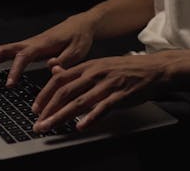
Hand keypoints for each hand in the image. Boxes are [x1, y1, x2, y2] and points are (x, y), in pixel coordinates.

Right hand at [0, 12, 97, 85]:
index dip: (15, 70)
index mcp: (42, 45)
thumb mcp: (78, 51)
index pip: (23, 56)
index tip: (9, 84)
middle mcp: (30, 43)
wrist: (79, 26)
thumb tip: (50, 67)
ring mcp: (25, 45)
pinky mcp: (25, 48)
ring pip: (0, 51)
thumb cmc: (79, 39)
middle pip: (3, 50)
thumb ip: (65, 61)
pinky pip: (4, 54)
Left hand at [32, 54, 171, 132]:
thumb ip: (76, 70)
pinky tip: (80, 126)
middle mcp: (95, 74)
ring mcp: (108, 84)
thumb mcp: (98, 64)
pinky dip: (90, 118)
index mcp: (88, 66)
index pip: (60, 80)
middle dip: (48, 109)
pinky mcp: (121, 95)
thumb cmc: (125, 69)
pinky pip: (103, 107)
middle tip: (38, 123)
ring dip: (62, 116)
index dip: (45, 95)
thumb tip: (54, 70)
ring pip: (80, 101)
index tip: (35, 108)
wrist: (154, 68)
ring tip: (50, 126)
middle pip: (66, 92)